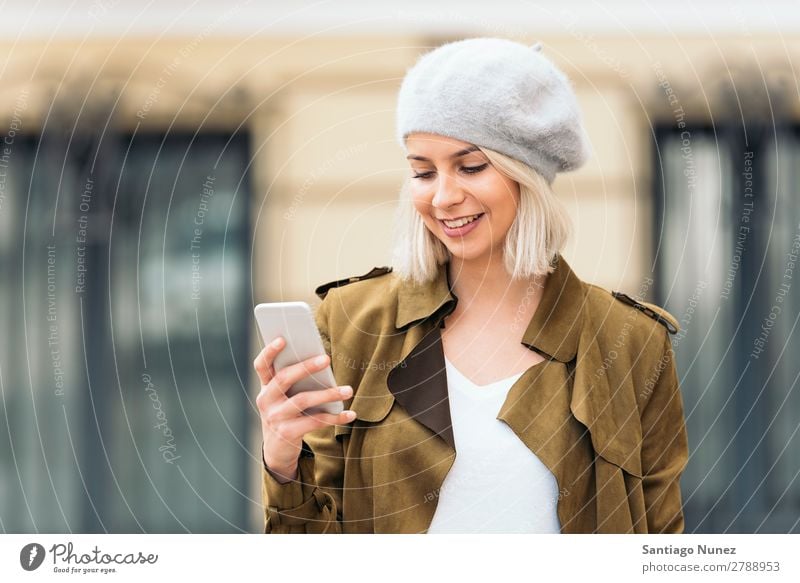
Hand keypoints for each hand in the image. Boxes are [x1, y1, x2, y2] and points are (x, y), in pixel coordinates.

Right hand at [254, 337, 355, 481]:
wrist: (277, 451)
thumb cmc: (287, 415)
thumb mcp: (284, 398)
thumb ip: (296, 382)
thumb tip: (321, 360)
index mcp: (265, 387)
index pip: (261, 365)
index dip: (269, 351)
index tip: (283, 339)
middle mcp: (266, 401)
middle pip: (284, 378)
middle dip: (306, 367)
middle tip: (326, 358)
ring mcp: (275, 418)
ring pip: (302, 400)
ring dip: (327, 394)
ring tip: (348, 390)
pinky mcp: (287, 433)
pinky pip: (314, 421)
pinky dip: (334, 417)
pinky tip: (349, 414)